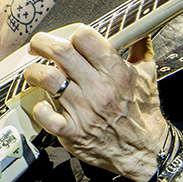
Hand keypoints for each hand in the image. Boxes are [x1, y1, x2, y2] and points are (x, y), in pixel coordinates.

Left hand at [24, 25, 168, 181]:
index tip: (70, 39)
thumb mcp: (149, 76)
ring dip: (34, 71)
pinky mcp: (73, 132)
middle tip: (37, 45)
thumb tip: (139, 30)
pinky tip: (42, 104)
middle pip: (61, 52)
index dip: (74, 34)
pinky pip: (45, 115)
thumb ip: (142, 48)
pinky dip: (38, 108)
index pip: (85, 37)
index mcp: (116, 71)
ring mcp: (84, 110)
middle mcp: (98, 88)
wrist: (145, 151)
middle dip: (43, 43)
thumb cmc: (144, 114)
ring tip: (33, 73)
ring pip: (48, 79)